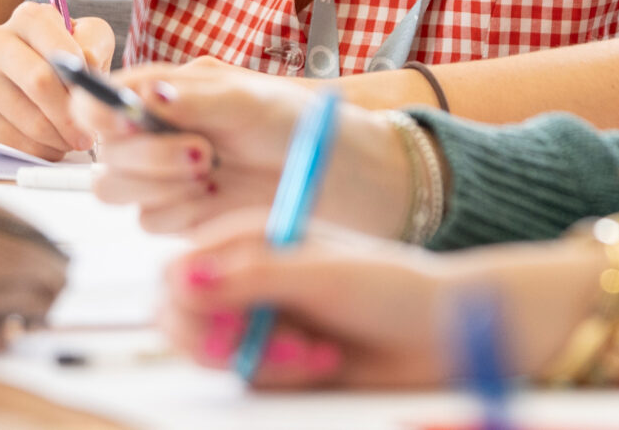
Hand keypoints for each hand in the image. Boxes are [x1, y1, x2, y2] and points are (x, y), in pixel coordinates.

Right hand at [0, 0, 117, 157]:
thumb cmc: (56, 55)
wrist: (7, 71)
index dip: (82, 80)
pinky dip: (41, 150)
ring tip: (72, 139)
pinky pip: (15, 142)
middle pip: (39, 83)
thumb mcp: (84, 38)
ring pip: (30, 120)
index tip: (94, 99)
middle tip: (88, 134)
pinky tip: (51, 143)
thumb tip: (88, 71)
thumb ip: (94, 45)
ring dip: (60, 138)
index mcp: (28, 18)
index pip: (59, 51)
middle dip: (71, 115)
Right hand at [74, 62, 412, 236]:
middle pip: (102, 151)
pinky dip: (180, 210)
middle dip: (144, 155)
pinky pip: (151, 221)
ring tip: (212, 172)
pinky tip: (219, 196)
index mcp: (164, 92)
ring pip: (116, 190)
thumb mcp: (249, 100)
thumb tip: (147, 94)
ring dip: (158, 184)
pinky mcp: (183, 216)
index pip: (99, 99)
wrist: (340, 177)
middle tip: (202, 155)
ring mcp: (166, 177)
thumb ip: (193, 100)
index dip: (99, 112)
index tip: (128, 121)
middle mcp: (156, 134)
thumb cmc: (299, 124)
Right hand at [162, 212, 464, 388]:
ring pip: (213, 354)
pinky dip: (284, 377)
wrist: (441, 334)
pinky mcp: (273, 362)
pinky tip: (326, 361)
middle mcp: (245, 275)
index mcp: (249, 236)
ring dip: (263, 360)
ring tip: (318, 350)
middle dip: (222, 341)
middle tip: (278, 345)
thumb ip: (250, 276)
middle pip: (179, 316)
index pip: (177, 269)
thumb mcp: (322, 274)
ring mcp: (257, 320)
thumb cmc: (391, 289)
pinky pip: (247, 381)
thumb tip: (182, 281)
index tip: (229, 324)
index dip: (190, 303)